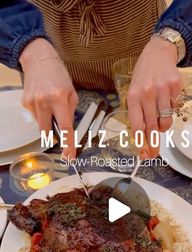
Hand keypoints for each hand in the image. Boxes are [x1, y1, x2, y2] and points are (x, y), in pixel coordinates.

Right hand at [19, 38, 77, 157]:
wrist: (39, 60)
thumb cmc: (58, 74)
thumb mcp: (71, 92)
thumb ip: (71, 112)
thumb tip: (68, 130)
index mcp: (59, 98)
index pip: (65, 127)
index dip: (67, 144)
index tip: (69, 155)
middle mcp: (44, 101)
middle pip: (47, 132)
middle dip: (53, 137)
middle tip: (58, 136)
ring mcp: (32, 102)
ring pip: (41, 125)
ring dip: (47, 121)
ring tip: (51, 106)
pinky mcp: (25, 103)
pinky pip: (36, 117)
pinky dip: (41, 114)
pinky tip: (43, 102)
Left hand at [127, 37, 182, 158]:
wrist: (158, 52)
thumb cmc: (143, 76)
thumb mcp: (134, 91)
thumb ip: (137, 112)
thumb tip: (142, 136)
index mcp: (133, 96)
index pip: (136, 125)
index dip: (140, 142)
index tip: (143, 154)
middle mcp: (147, 93)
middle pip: (151, 126)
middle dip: (153, 143)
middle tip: (154, 154)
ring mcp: (162, 90)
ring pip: (165, 120)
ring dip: (163, 126)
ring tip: (160, 121)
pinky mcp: (175, 87)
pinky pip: (174, 108)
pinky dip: (170, 109)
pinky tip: (166, 98)